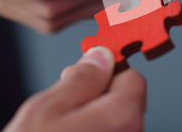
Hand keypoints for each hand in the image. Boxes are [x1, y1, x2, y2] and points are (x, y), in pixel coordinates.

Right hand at [4, 47, 145, 131]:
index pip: (133, 78)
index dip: (108, 70)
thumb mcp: (48, 108)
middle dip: (97, 96)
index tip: (86, 72)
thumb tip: (100, 57)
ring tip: (60, 129)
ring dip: (92, 118)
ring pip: (115, 123)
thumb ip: (81, 79)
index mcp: (124, 116)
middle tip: (64, 103)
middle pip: (125, 102)